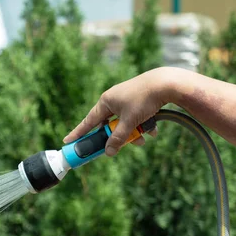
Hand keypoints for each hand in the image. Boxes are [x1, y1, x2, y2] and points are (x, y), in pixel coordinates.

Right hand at [63, 67, 177, 155]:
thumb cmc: (144, 99)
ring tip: (144, 138)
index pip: (88, 121)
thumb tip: (108, 152)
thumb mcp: (129, 122)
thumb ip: (118, 138)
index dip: (78, 133)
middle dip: (119, 137)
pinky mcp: (139, 99)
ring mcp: (126, 99)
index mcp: (106, 101)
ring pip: (125, 123)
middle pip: (110, 125)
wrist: (167, 83)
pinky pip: (136, 117)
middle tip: (120, 146)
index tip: (68, 141)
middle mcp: (114, 99)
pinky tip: (153, 129)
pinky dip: (142, 125)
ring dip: (134, 133)